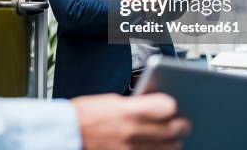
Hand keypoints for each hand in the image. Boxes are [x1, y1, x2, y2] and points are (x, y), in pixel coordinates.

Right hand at [72, 93, 189, 149]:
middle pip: (174, 130)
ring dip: (171, 143)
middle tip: (180, 124)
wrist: (66, 134)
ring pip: (168, 149)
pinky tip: (152, 148)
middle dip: (180, 126)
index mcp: (129, 111)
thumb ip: (135, 105)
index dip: (172, 106)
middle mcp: (134, 132)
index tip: (172, 106)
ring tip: (167, 139)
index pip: (168, 107)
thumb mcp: (111, 101)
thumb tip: (154, 107)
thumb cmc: (84, 116)